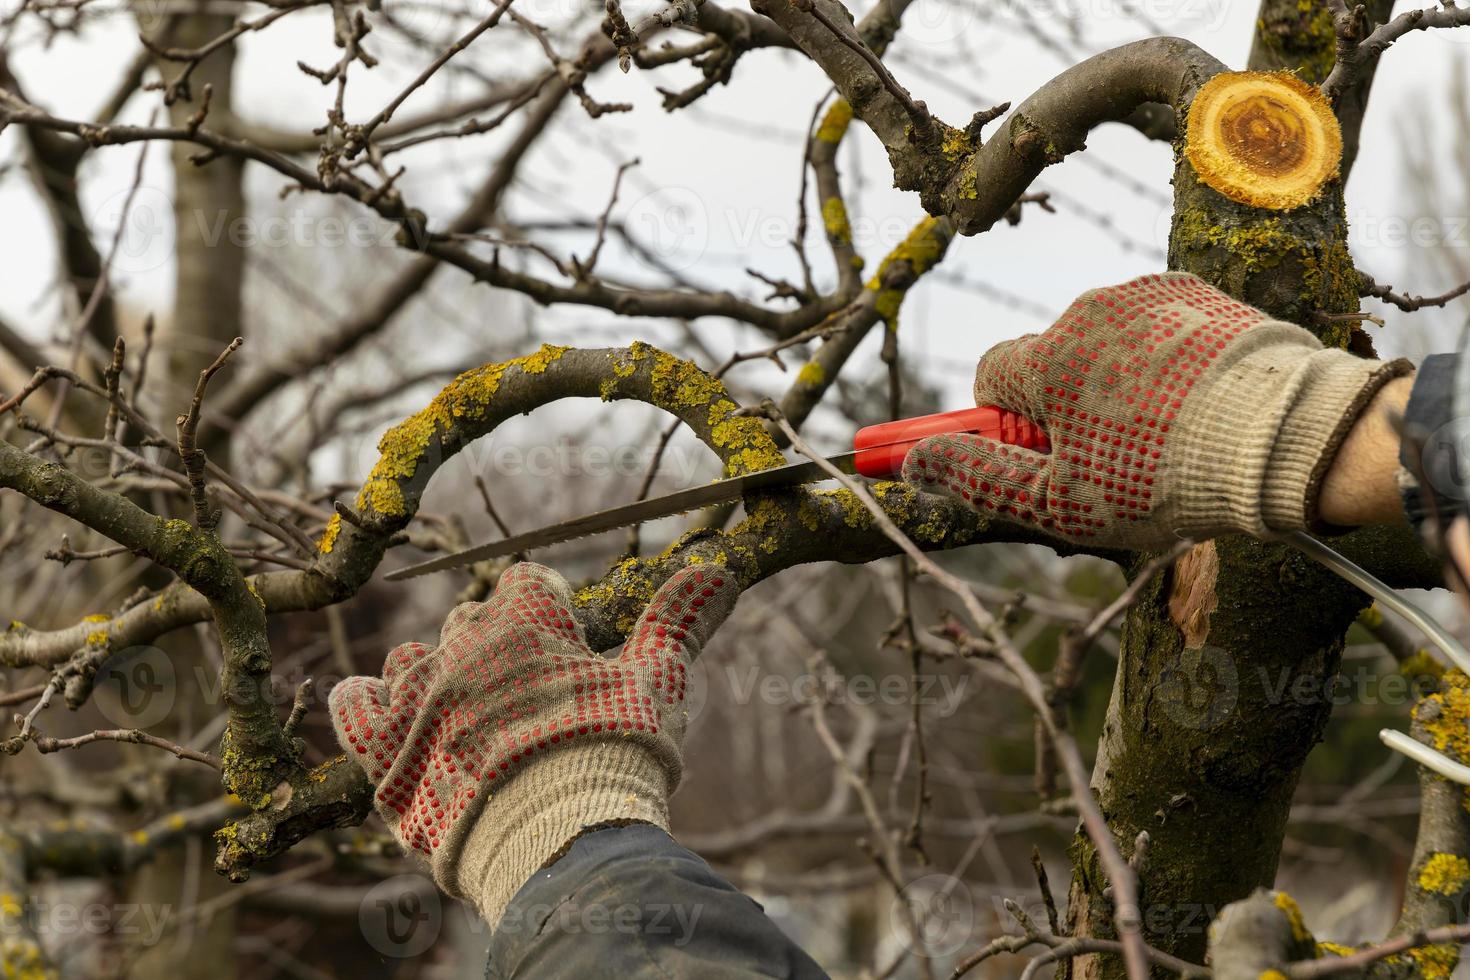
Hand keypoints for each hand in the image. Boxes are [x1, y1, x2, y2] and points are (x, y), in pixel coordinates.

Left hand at [330, 561, 738, 924]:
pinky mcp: (383, 751)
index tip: (562, 637)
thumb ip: (679, 618)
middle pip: (468, 620)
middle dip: (492, 643)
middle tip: (522, 687)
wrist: (557, 838)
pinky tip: (375, 706)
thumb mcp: (657, 680)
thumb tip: (718, 569)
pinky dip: (362, 701)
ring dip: (432, 672)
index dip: (547, 609)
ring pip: (410, 658)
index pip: (527, 584)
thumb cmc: (614, 753)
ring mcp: (416, 698)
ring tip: (459, 705)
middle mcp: (461, 648)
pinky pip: (353, 705)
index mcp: (524, 623)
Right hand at [903, 272, 1409, 548]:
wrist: (1287, 438)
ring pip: (1105, 343)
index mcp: (1046, 359)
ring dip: (1116, 380)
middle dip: (1065, 404)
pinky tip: (1195, 402)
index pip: (991, 377)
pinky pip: (1156, 325)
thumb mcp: (1058, 503)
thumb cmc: (1164, 478)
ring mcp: (1148, 295)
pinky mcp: (1198, 293)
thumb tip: (912, 461)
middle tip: (1110, 458)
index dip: (1004, 422)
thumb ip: (975, 478)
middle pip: (1050, 359)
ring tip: (1166, 433)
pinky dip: (1164, 359)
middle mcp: (1089, 310)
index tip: (1028, 451)